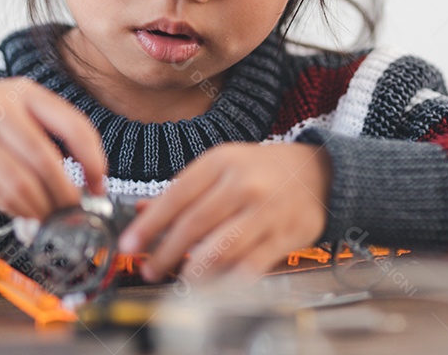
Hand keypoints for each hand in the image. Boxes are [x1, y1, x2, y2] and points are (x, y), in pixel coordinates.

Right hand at [0, 77, 106, 219]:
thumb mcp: (13, 103)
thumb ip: (47, 129)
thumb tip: (86, 175)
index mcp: (23, 91)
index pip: (73, 125)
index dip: (93, 161)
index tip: (99, 185)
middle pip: (46, 161)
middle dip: (66, 194)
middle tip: (75, 212)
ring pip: (21, 184)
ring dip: (41, 208)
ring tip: (51, 217)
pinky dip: (18, 210)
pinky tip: (26, 213)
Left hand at [116, 142, 331, 283]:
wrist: (317, 172)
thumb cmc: (262, 170)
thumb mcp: (221, 166)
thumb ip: (183, 190)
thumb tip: (143, 211)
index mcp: (221, 162)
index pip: (176, 196)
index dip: (149, 224)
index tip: (129, 244)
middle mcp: (243, 184)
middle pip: (194, 224)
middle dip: (165, 251)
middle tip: (148, 267)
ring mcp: (266, 211)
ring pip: (221, 248)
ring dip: (193, 270)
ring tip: (178, 280)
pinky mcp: (285, 236)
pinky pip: (251, 265)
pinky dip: (228, 279)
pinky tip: (213, 285)